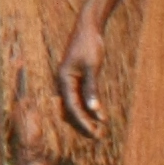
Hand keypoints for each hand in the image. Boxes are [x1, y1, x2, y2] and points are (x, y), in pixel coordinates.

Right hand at [57, 20, 105, 140]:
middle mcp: (63, 81)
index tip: (94, 132)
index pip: (72, 106)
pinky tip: (99, 113)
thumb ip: (92, 88)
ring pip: (76, 104)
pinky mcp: (76, 77)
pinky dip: (89, 106)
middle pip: (72, 108)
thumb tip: (94, 109)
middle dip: (84, 123)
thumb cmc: (90, 45)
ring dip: (87, 116)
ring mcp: (69, 80)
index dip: (83, 121)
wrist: (88, 27)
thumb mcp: (92, 67)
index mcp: (63, 79)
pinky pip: (80, 97)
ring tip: (100, 129)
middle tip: (99, 137)